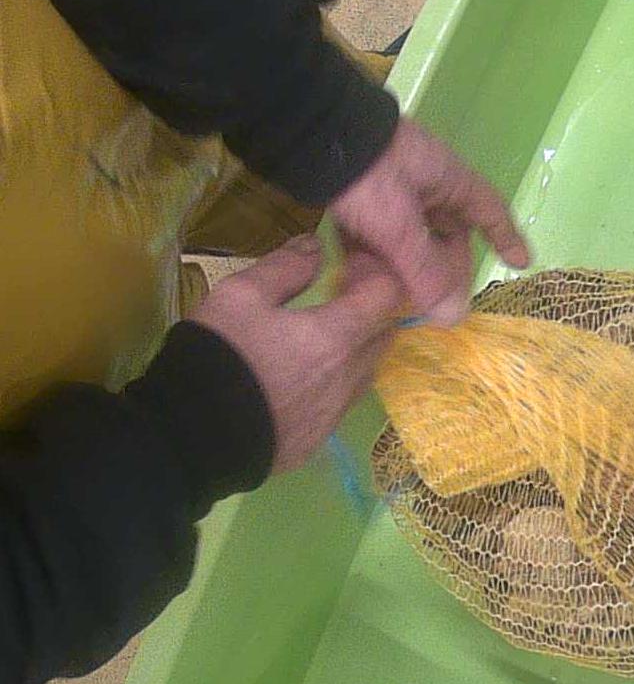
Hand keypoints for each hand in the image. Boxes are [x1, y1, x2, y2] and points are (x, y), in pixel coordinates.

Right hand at [192, 235, 403, 471]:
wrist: (194, 438)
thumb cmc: (220, 358)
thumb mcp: (240, 296)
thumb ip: (285, 267)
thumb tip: (316, 245)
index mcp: (338, 335)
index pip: (388, 295)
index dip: (377, 272)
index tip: (351, 264)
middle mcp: (350, 374)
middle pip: (383, 333)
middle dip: (371, 309)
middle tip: (337, 295)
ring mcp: (337, 410)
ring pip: (367, 370)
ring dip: (356, 347)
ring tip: (319, 336)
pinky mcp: (320, 437)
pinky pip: (343, 400)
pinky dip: (336, 380)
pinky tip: (303, 376)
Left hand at [329, 118, 530, 325]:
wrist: (305, 133)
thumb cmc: (366, 174)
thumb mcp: (399, 226)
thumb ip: (426, 273)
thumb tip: (454, 318)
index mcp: (448, 179)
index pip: (490, 210)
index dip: (507, 237)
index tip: (520, 262)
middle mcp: (426, 182)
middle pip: (447, 234)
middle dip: (440, 269)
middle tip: (434, 302)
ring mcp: (392, 188)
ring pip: (409, 238)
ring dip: (399, 268)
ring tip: (384, 296)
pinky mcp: (360, 194)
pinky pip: (376, 233)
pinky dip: (370, 255)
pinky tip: (355, 277)